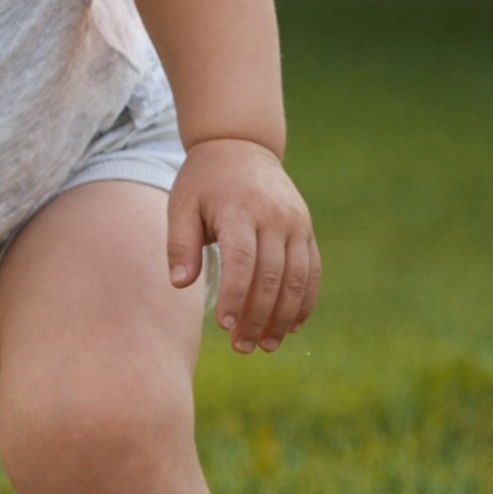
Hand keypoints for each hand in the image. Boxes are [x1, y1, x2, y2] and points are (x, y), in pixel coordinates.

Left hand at [166, 139, 319, 353]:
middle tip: (242, 347)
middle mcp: (274, 218)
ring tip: (265, 346)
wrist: (240, 146)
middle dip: (258, 316)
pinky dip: (304, 301)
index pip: (242, 260)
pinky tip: (290, 326)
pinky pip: (312, 271)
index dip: (236, 296)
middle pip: (271, 276)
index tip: (224, 325)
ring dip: (283, 316)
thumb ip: (181, 243)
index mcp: (240, 211)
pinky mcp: (306, 230)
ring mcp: (296, 224)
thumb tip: (180, 283)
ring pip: (297, 278)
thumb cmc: (203, 182)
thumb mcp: (182, 204)